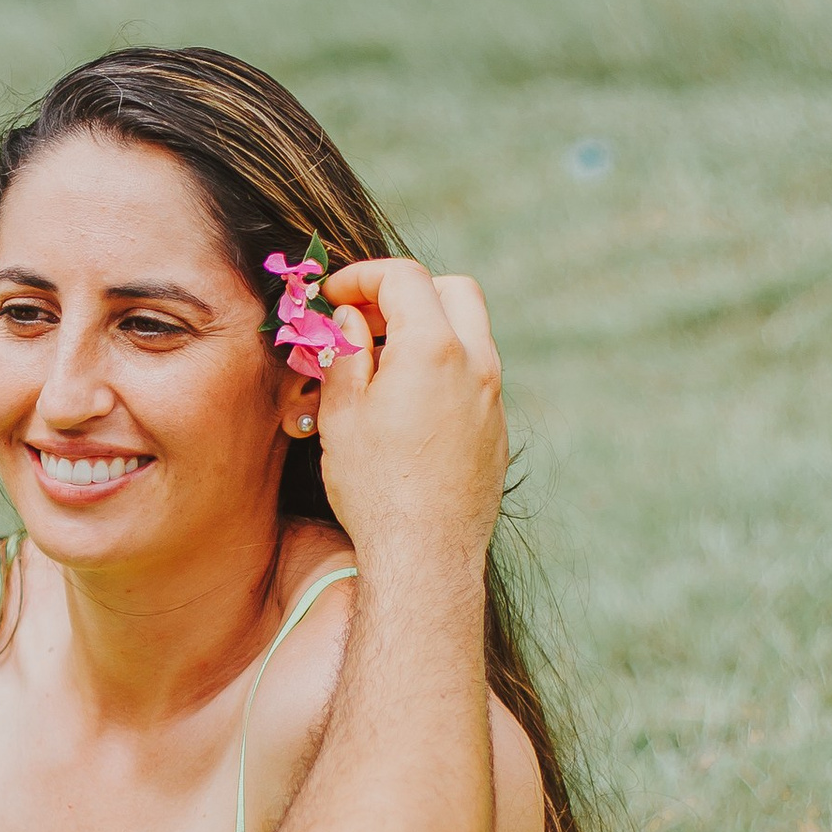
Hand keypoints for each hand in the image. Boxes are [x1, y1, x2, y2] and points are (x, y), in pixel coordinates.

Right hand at [308, 260, 506, 584]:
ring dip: (427, 330)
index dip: (362, 277)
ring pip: (469, 332)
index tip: (334, 297)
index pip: (404, 278)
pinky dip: (443, 367)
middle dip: (406, 292)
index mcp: (433, 348)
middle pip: (452, 290)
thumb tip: (348, 321)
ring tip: (381, 364)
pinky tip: (407, 404)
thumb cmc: (375, 487)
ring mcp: (493, 397)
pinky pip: (474, 375)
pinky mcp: (497, 429)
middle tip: (364, 321)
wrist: (426, 554)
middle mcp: (476, 363)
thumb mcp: (342, 413)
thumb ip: (345, 353)